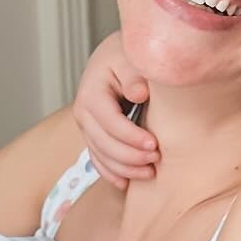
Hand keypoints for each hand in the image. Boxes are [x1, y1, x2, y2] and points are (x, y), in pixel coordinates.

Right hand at [73, 31, 158, 186]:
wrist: (115, 57)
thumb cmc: (126, 56)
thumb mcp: (130, 58)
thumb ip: (134, 74)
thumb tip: (138, 94)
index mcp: (91, 92)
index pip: (110, 122)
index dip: (131, 137)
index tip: (155, 145)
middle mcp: (83, 112)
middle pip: (103, 143)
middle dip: (130, 157)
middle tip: (156, 161)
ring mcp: (86, 127)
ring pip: (101, 155)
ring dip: (124, 169)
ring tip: (150, 173)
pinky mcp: (92, 136)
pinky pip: (98, 160)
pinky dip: (112, 173)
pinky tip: (127, 183)